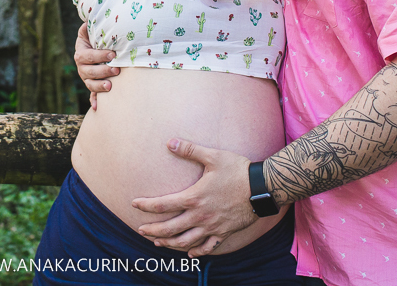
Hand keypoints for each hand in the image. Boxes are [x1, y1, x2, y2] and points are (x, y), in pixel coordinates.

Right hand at [74, 23, 117, 110]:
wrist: (93, 49)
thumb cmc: (95, 38)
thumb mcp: (90, 30)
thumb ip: (90, 25)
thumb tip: (90, 18)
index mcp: (81, 53)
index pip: (88, 55)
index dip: (99, 55)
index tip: (113, 54)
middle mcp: (81, 67)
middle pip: (89, 72)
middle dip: (102, 71)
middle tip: (116, 69)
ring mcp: (86, 78)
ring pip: (90, 84)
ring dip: (99, 86)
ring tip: (110, 86)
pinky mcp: (93, 86)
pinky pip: (92, 95)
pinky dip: (94, 101)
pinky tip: (97, 107)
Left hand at [132, 139, 257, 257]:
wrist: (262, 188)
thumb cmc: (237, 170)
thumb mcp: (213, 156)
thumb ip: (190, 149)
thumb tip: (169, 142)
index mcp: (194, 197)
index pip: (163, 205)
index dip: (146, 205)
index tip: (134, 204)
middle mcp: (200, 216)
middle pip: (170, 228)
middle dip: (153, 230)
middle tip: (140, 230)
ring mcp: (212, 227)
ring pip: (186, 241)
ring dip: (169, 243)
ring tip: (158, 243)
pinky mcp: (224, 233)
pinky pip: (208, 247)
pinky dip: (197, 252)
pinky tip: (190, 253)